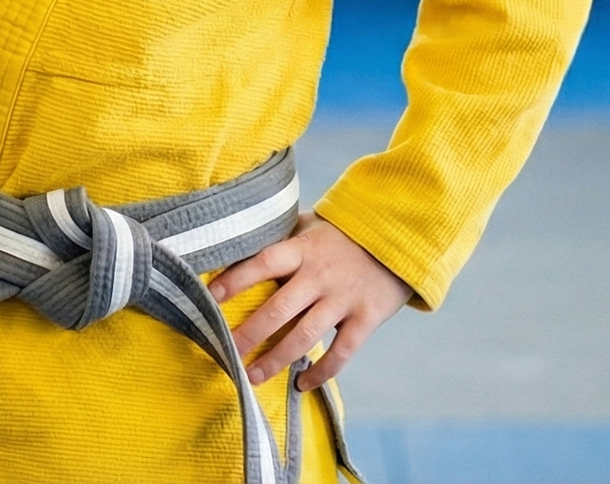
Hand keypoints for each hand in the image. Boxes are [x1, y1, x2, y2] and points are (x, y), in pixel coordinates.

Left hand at [207, 215, 411, 391]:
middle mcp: (321, 275)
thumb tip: (235, 243)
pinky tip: (301, 384)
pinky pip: (341, 352)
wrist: (399, 236)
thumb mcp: (310, 226)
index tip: (210, 297)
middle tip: (224, 352)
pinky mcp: (366, 318)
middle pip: (279, 308)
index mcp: (303, 250)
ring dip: (276, 360)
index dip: (236, 279)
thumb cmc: (342, 234)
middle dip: (249, 334)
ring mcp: (344, 298)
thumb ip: (280, 238)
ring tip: (252, 377)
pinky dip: (321, 372)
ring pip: (305, 336)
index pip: (263, 263)